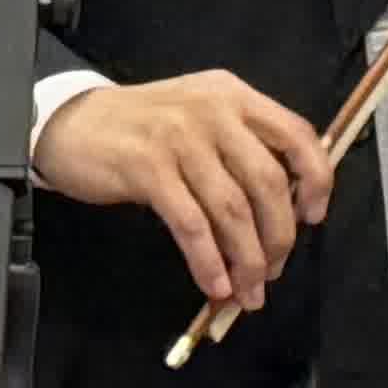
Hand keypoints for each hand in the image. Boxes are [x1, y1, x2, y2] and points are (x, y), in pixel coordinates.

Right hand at [38, 72, 332, 311]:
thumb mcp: (198, 117)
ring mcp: (179, 139)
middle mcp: (212, 112)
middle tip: (274, 270)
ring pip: (232, 210)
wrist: (70, 123)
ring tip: (247, 291)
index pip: (297, 135)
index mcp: (234, 96)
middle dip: (278, 237)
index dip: (316, 181)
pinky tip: (215, 284)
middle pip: (268, 182)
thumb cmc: (139, 128)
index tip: (314, 217)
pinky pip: (192, 225)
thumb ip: (240, 145)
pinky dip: (208, 261)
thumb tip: (285, 206)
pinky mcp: (148, 169)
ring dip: (246, 259)